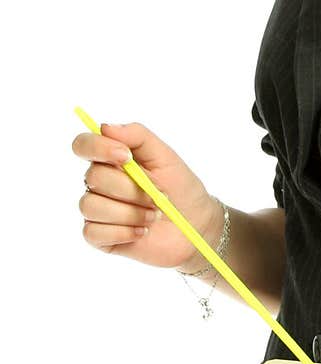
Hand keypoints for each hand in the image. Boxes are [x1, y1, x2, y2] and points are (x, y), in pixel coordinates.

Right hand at [72, 121, 220, 269]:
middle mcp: (98, 183)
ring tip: (152, 215)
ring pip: (91, 206)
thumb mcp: (165, 155)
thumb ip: (137, 136)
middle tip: (155, 195)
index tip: (127, 156)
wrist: (194, 224)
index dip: (99, 148)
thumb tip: (105, 127)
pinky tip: (142, 231)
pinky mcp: (98, 236)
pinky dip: (123, 232)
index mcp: (110, 159)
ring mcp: (97, 210)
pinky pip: (92, 232)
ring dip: (129, 212)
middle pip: (93, 177)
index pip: (84, 145)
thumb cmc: (179, 187)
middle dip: (130, 188)